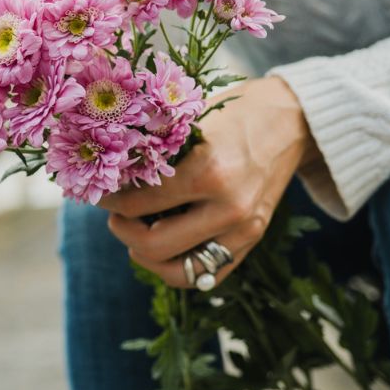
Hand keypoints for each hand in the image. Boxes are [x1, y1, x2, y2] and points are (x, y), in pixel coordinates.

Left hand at [97, 77, 321, 288]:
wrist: (291, 121)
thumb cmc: (232, 113)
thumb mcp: (190, 121)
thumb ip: (154, 151)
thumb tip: (106, 172)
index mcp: (207, 171)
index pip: (140, 203)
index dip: (110, 200)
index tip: (98, 192)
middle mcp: (228, 208)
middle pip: (154, 245)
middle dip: (122, 230)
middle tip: (114, 214)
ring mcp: (244, 230)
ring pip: (179, 272)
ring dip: (146, 257)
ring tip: (135, 234)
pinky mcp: (253, 241)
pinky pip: (207, 276)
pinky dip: (178, 268)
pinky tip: (163, 247)